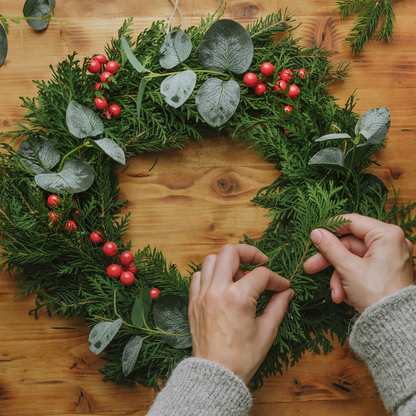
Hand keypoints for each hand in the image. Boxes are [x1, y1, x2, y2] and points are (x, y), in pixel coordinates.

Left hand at [188, 244, 293, 384]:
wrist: (215, 376)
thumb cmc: (241, 358)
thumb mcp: (266, 331)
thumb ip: (278, 306)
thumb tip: (287, 292)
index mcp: (237, 298)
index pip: (261, 274)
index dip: (277, 279)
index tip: (283, 287)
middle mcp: (217, 290)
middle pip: (230, 251)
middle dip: (249, 252)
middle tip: (260, 262)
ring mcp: (202, 295)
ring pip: (211, 260)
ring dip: (228, 262)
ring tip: (240, 276)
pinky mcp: (193, 302)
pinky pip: (198, 276)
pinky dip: (211, 274)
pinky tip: (222, 285)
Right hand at [303, 213, 413, 311]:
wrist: (395, 326)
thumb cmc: (377, 295)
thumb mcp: (347, 268)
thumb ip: (330, 247)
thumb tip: (317, 233)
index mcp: (387, 235)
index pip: (352, 222)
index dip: (330, 227)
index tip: (314, 234)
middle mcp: (391, 243)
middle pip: (350, 245)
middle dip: (331, 262)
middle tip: (310, 267)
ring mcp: (389, 258)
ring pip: (353, 260)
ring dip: (339, 277)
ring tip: (336, 294)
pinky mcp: (386, 271)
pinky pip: (361, 269)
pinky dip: (350, 281)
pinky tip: (346, 297)